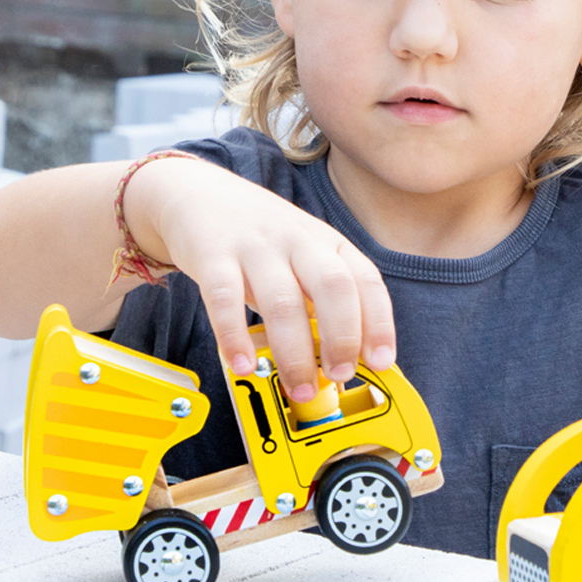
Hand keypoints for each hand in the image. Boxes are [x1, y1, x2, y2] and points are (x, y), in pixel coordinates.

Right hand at [122, 157, 395, 401]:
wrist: (199, 195)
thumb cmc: (259, 237)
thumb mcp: (303, 257)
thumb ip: (324, 300)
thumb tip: (349, 357)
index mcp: (327, 242)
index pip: (366, 280)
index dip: (379, 323)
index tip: (381, 361)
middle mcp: (296, 240)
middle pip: (333, 286)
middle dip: (342, 338)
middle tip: (339, 374)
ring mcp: (255, 246)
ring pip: (283, 301)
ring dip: (294, 352)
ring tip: (298, 386)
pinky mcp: (212, 254)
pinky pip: (224, 299)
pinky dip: (234, 336)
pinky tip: (242, 363)